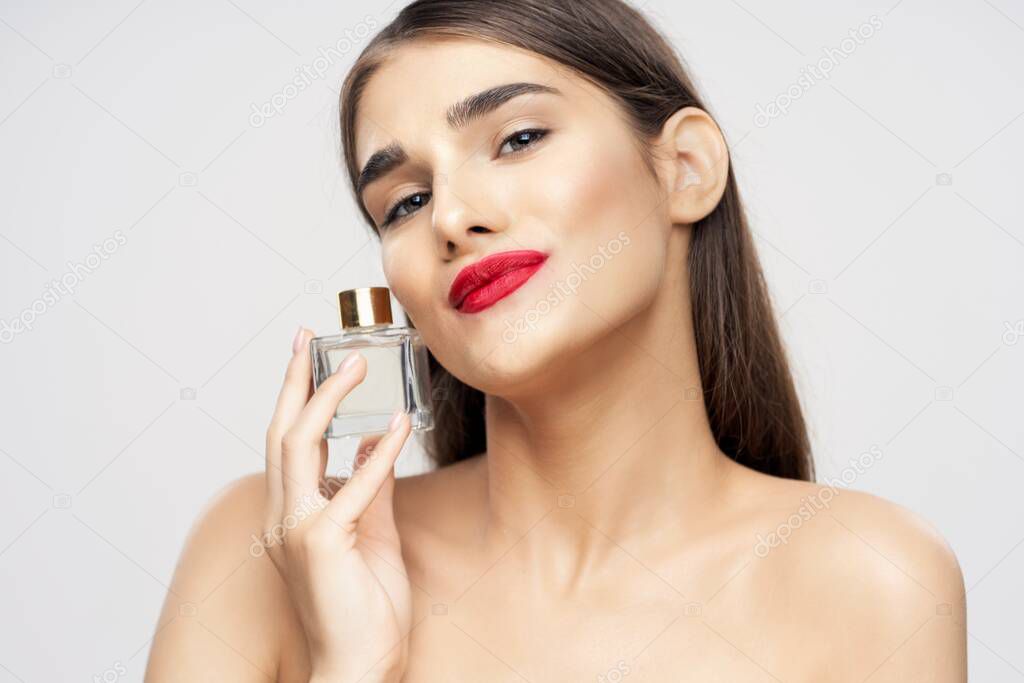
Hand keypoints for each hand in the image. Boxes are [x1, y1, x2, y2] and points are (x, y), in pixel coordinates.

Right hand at [262, 326, 412, 681]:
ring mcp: (296, 529)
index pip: (288, 441)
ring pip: (300, 445)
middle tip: (311, 337)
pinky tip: (398, 424)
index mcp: (290, 513)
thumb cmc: (364, 606)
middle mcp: (282, 516)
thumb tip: (369, 437)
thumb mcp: (372, 530)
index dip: (295, 394)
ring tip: (355, 364)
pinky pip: (353, 486)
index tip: (306, 352)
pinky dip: (377, 452)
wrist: (359, 663)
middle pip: (282, 432)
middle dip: (296, 380)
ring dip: (327, 399)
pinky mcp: (322, 543)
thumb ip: (368, 483)